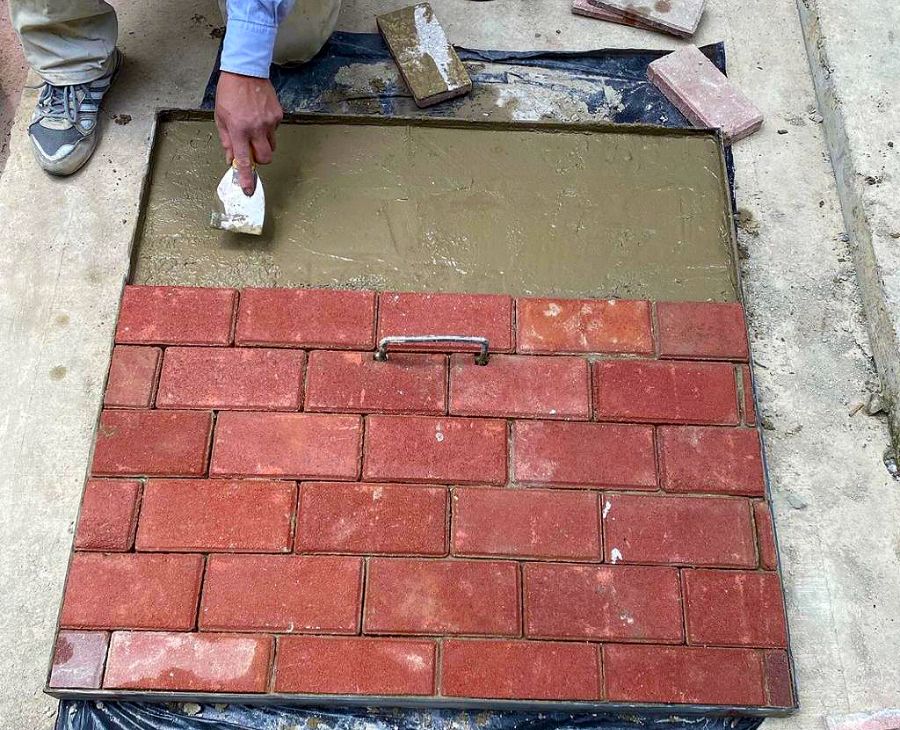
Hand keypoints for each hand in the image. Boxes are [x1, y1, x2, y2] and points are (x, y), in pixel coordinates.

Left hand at [214, 71, 282, 194]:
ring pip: (271, 146)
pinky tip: (259, 116)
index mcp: (238, 129)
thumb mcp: (220, 117)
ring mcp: (269, 122)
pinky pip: (274, 131)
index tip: (248, 189)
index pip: (244, 160)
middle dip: (260, 160)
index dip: (246, 177)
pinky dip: (267, 129)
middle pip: (265, 158)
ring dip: (263, 144)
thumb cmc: (230, 92)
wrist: (245, 71)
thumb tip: (231, 158)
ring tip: (254, 128)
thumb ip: (227, 140)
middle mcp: (256, 128)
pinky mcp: (278, 115)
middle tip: (252, 152)